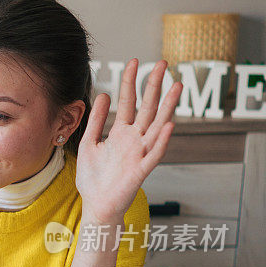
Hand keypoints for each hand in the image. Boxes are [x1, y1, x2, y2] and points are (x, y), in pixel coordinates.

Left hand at [75, 58, 182, 222]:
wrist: (95, 204)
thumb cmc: (93, 177)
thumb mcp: (89, 143)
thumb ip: (96, 121)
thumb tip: (103, 94)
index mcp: (121, 133)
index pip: (128, 102)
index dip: (130, 82)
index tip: (134, 62)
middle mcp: (134, 140)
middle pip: (148, 108)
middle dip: (155, 86)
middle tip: (163, 63)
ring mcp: (140, 154)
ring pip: (158, 127)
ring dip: (168, 107)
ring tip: (177, 86)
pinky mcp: (141, 171)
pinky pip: (154, 155)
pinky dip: (162, 141)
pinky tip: (168, 125)